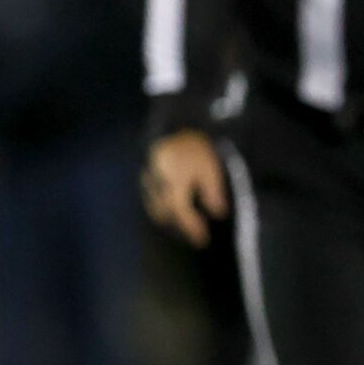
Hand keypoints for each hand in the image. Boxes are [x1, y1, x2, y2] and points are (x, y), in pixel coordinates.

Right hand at [142, 130, 228, 248]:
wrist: (173, 124)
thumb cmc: (193, 146)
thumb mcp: (209, 167)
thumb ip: (213, 192)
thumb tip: (218, 214)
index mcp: (173, 185)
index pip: (181, 213)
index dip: (191, 229)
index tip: (203, 241)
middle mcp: (156, 187)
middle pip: (166, 214)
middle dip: (180, 226)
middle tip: (195, 234)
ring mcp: (147, 181)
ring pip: (156, 208)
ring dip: (170, 219)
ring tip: (185, 224)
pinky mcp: (145, 175)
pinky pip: (151, 198)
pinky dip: (162, 207)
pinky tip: (172, 207)